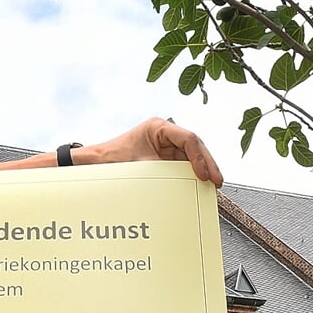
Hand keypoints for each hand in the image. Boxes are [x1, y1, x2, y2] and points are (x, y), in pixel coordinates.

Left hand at [81, 118, 222, 185]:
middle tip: (215, 181)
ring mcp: (166, 146)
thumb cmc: (111, 158)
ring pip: (193, 156)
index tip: (203, 173)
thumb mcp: (138, 165)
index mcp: (158, 127)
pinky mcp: (165, 158)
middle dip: (207, 164)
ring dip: (202, 169)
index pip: (189, 138)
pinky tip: (199, 184)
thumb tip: (177, 184)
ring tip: (211, 185)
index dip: (200, 156)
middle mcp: (165, 134)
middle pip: (195, 147)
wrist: (96, 164)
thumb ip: (159, 173)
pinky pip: (185, 165)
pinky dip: (193, 174)